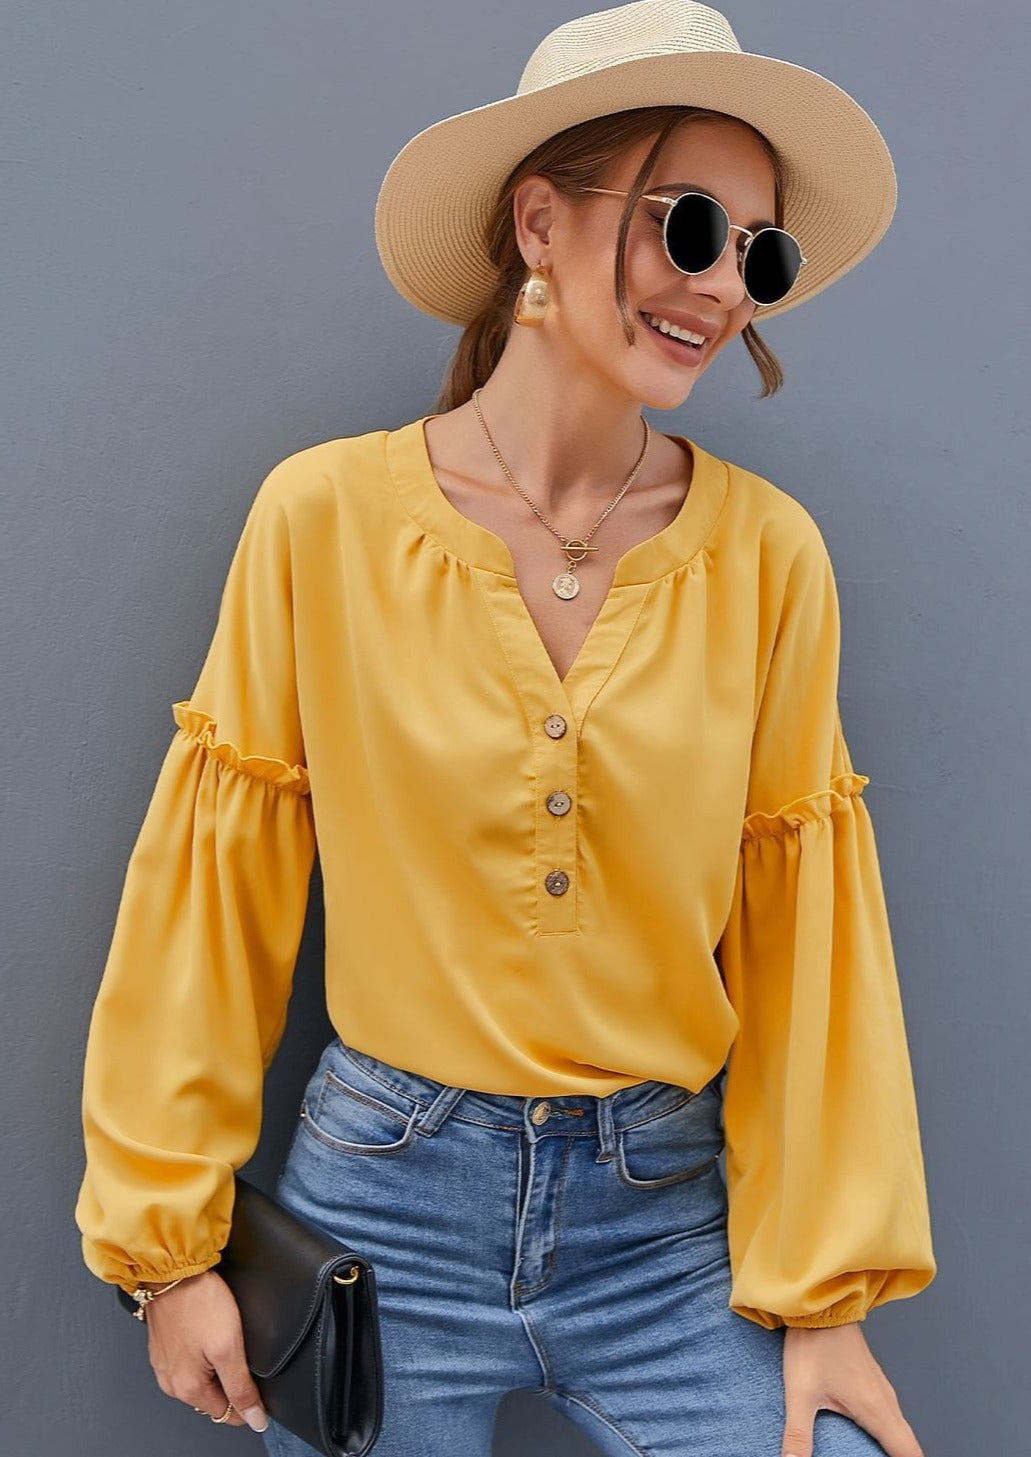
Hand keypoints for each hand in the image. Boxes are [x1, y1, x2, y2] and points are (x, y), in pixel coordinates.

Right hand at [142, 1269, 268, 1432]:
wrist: (172, 1271)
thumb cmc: (198, 1302)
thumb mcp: (228, 1347)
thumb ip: (241, 1387)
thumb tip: (254, 1420)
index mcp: (188, 1388)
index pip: (225, 1414)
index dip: (246, 1403)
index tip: (258, 1386)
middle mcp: (172, 1382)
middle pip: (212, 1398)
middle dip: (230, 1384)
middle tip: (242, 1353)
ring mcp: (165, 1364)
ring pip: (200, 1379)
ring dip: (216, 1368)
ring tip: (225, 1340)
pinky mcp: (163, 1347)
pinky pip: (189, 1362)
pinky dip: (202, 1354)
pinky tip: (209, 1334)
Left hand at [780, 1323, 923, 1456]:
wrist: (820, 1304)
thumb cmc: (813, 1344)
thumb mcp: (800, 1394)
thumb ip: (798, 1434)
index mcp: (876, 1410)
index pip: (908, 1453)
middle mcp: (886, 1400)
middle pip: (908, 1444)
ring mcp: (881, 1387)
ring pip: (900, 1427)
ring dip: (896, 1446)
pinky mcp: (872, 1378)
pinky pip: (890, 1412)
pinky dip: (889, 1430)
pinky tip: (872, 1434)